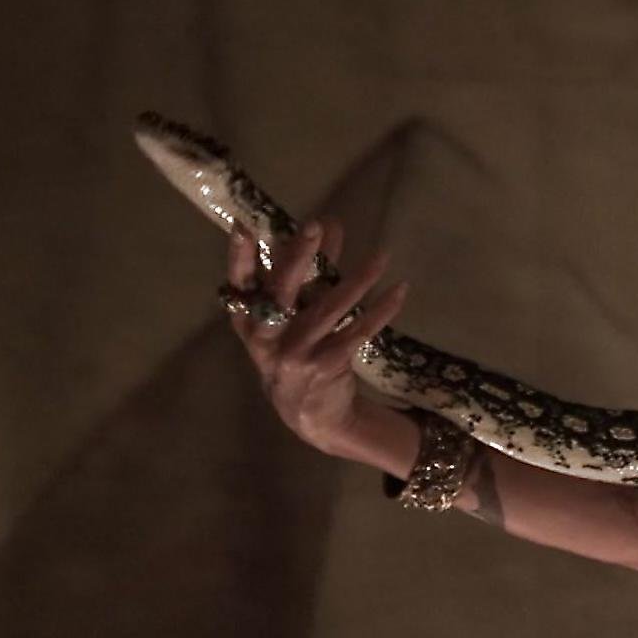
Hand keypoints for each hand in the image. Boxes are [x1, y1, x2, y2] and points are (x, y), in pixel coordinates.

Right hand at [224, 217, 408, 454]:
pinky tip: (399, 291)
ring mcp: (296, 353)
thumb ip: (306, 272)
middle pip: (282, 292)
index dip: (239, 258)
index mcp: (249, 322)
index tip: (243, 227)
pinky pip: (358, 332)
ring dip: (358, 280)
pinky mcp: (327, 366)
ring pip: (329, 309)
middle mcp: (267, 337)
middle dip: (298, 257)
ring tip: (381, 256)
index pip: (239, 284)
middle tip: (316, 225)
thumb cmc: (296, 352)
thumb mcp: (289, 318)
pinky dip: (381, 310)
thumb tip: (329, 224)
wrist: (309, 414)